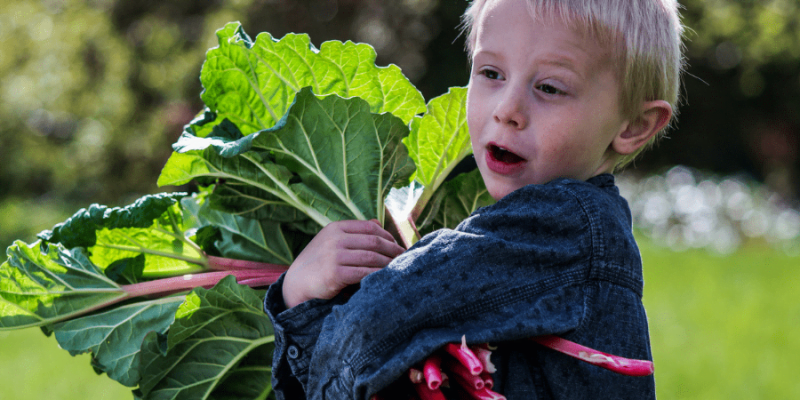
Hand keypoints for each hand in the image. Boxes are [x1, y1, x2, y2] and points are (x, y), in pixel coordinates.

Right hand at [282, 219, 404, 307]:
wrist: (296, 283)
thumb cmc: (318, 262)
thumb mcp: (332, 241)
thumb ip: (354, 232)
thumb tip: (378, 222)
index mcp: (336, 227)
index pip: (370, 228)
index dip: (388, 237)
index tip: (398, 246)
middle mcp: (335, 239)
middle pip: (374, 241)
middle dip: (392, 250)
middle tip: (404, 258)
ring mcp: (334, 255)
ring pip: (371, 257)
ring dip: (388, 263)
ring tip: (398, 268)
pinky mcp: (334, 273)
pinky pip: (364, 272)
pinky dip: (378, 275)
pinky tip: (385, 278)